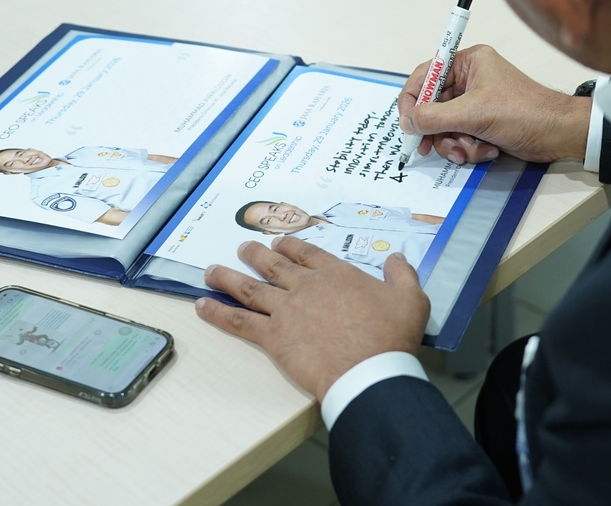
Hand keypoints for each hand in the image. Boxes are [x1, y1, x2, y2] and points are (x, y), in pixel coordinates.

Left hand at [195, 237, 429, 400]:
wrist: (368, 369)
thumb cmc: (391, 335)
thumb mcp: (410, 298)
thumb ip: (402, 274)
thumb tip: (397, 258)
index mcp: (336, 275)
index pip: (308, 254)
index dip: (292, 246)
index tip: (281, 241)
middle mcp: (305, 286)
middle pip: (273, 264)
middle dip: (256, 254)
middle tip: (242, 248)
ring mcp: (286, 310)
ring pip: (249, 288)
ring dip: (227, 276)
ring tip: (210, 269)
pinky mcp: (273, 337)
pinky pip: (238, 321)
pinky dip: (217, 312)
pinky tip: (200, 305)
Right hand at [398, 44, 592, 164]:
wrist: (559, 135)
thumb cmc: (524, 113)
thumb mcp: (474, 114)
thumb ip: (434, 117)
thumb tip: (407, 122)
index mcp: (469, 62)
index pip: (426, 75)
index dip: (412, 100)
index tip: (407, 124)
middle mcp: (470, 79)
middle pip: (433, 106)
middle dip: (437, 130)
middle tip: (429, 148)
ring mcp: (477, 102)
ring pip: (446, 126)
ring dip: (455, 143)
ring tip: (471, 151)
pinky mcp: (483, 122)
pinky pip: (461, 136)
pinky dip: (469, 148)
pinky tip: (487, 151)